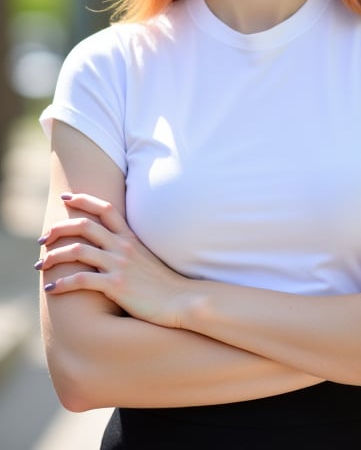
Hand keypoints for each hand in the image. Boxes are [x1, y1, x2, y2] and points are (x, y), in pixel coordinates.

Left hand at [36, 193, 188, 326]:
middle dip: (59, 228)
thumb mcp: (146, 257)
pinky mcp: (116, 286)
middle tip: (43, 239)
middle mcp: (123, 246)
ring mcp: (120, 265)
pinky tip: (51, 289)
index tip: (67, 197)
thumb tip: (110, 247)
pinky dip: (62, 283)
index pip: (105, 208)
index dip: (84, 199)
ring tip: (41, 265)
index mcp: (130, 237)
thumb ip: (128, 249)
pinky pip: (81, 279)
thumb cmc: (163, 284)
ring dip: (54, 256)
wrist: (181, 301)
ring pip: (78, 250)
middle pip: (85, 225)